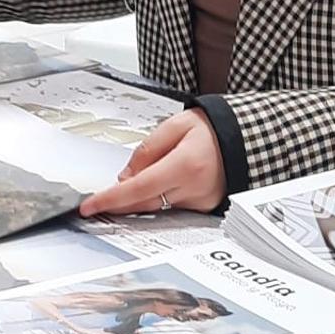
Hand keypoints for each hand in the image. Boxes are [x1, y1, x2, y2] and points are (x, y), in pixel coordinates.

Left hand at [78, 110, 225, 215]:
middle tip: (98, 199)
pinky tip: (161, 182)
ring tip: (143, 175)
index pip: (138, 188)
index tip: (89, 205)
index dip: (110, 198)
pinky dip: (158, 197)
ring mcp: (200, 201)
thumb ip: (147, 150)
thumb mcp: (175, 126)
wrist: (245, 138)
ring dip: (139, 197)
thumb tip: (125, 177)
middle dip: (118, 202)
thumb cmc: (212, 129)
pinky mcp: (203, 207)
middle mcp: (194, 188)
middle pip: (143, 203)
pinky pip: (171, 206)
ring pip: (156, 206)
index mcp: (185, 165)